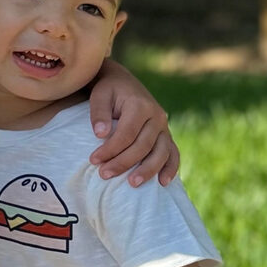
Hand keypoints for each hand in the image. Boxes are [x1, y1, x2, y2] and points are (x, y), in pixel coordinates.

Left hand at [88, 64, 179, 185]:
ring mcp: (164, 127)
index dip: (110, 149)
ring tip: (132, 184)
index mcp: (140, 105)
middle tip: (104, 174)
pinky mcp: (166, 135)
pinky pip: (173, 153)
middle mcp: (156, 116)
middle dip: (123, 162)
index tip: (93, 160)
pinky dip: (171, 168)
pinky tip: (163, 183)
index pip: (126, 134)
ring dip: (148, 170)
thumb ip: (99, 112)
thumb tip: (100, 134)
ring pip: (161, 152)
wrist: (124, 82)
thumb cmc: (108, 90)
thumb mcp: (99, 95)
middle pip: (143, 145)